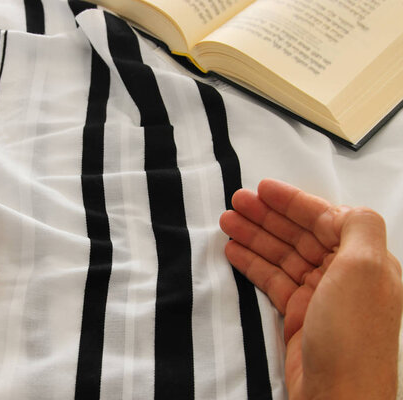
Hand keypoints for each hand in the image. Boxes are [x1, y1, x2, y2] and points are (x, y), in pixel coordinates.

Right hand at [220, 179, 401, 399]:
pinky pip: (272, 280)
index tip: (263, 188)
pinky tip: (233, 251)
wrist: (338, 396)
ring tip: (226, 222)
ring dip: (254, 236)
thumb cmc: (352, 334)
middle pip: (299, 235)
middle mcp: (343, 274)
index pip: (325, 219)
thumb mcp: (365, 269)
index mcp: (363, 259)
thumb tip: (342, 208)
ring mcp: (319, 295)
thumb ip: (358, 227)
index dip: (293, 201)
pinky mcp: (298, 315)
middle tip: (235, 202)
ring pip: (282, 256)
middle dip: (267, 216)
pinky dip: (252, 263)